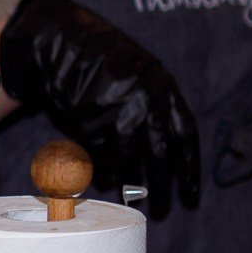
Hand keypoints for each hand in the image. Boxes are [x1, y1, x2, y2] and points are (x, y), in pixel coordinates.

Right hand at [0, 0, 199, 214]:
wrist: (60, 43)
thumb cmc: (103, 60)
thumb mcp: (140, 75)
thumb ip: (156, 106)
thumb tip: (170, 150)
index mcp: (163, 88)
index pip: (185, 137)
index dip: (189, 169)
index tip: (190, 195)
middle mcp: (145, 101)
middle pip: (160, 154)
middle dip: (163, 186)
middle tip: (162, 209)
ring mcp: (115, 110)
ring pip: (129, 158)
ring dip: (131, 182)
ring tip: (132, 197)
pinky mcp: (88, 118)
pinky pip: (100, 154)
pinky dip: (105, 171)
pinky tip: (107, 181)